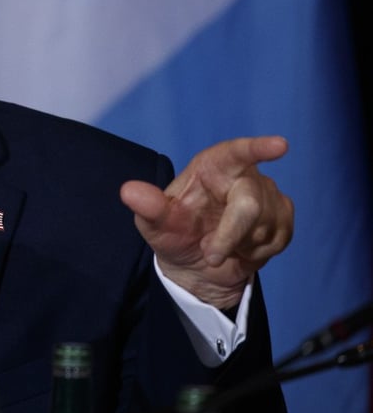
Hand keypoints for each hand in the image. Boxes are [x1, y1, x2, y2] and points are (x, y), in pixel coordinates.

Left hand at [120, 136, 293, 308]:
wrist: (197, 267)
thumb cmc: (174, 235)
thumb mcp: (154, 224)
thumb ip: (148, 207)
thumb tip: (128, 191)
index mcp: (213, 167)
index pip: (237, 152)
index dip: (258, 148)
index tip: (280, 145)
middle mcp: (244, 177)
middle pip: (250, 205)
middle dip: (231, 234)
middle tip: (210, 254)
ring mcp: (268, 197)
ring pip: (264, 226)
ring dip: (238, 246)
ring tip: (219, 243)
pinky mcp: (283, 219)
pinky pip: (275, 240)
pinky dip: (254, 253)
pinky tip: (240, 249)